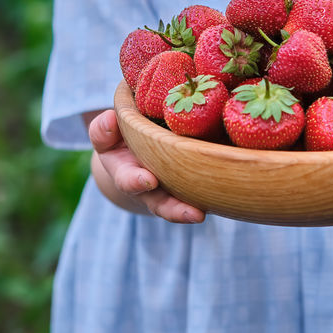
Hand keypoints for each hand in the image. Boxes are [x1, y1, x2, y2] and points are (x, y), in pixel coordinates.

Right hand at [87, 109, 205, 223]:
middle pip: (161, 205)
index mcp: (128, 175)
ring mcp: (173, 192)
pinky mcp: (195, 186)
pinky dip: (213, 196)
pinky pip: (204, 194)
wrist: (139, 152)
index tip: (147, 180)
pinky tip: (228, 196)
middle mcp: (152, 190)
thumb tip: (111, 118)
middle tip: (190, 214)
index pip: (128, 181)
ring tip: (201, 214)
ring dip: (190, 211)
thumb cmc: (121, 141)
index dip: (136, 182)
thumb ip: (103, 129)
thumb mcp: (107, 135)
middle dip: (173, 209)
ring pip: (181, 206)